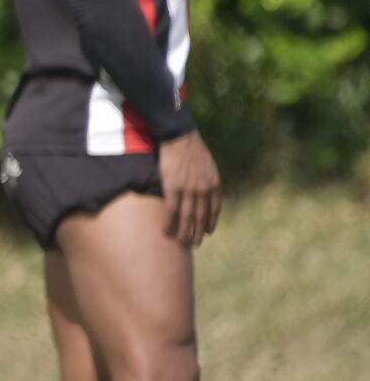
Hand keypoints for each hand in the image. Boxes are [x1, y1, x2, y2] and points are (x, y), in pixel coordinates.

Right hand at [156, 131, 220, 247]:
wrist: (179, 136)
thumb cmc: (191, 147)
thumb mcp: (207, 164)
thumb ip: (207, 179)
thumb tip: (203, 189)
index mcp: (214, 183)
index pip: (214, 208)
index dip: (210, 222)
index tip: (207, 232)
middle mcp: (204, 190)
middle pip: (201, 216)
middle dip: (198, 232)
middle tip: (194, 244)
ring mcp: (189, 190)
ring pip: (187, 217)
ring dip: (184, 232)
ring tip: (181, 243)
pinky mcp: (173, 188)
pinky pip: (172, 210)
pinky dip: (169, 223)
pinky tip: (166, 231)